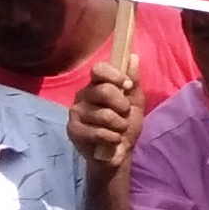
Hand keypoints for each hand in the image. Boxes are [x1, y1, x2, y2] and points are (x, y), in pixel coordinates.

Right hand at [69, 52, 144, 174]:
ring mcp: (76, 113)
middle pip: (104, 91)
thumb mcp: (135, 102)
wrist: (118, 153)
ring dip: (119, 125)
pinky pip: (98, 132)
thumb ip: (133, 81)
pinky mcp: (73, 130)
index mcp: (97, 85)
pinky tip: (111, 140)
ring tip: (118, 130)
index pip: (99, 69)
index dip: (115, 75)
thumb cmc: (125, 125)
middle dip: (122, 105)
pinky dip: (112, 138)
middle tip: (125, 114)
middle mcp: (83, 95)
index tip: (127, 85)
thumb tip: (133, 57)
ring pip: (104, 114)